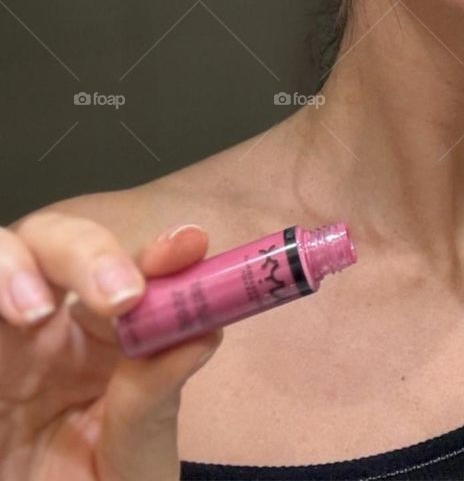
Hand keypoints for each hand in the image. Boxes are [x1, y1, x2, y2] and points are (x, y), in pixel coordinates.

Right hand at [0, 212, 222, 480]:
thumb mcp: (135, 460)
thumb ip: (155, 400)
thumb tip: (205, 332)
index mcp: (104, 338)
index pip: (129, 269)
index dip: (157, 249)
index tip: (189, 246)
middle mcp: (48, 329)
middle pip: (56, 242)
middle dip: (88, 250)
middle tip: (121, 296)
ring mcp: (2, 345)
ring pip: (1, 253)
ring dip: (13, 265)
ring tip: (35, 311)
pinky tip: (12, 319)